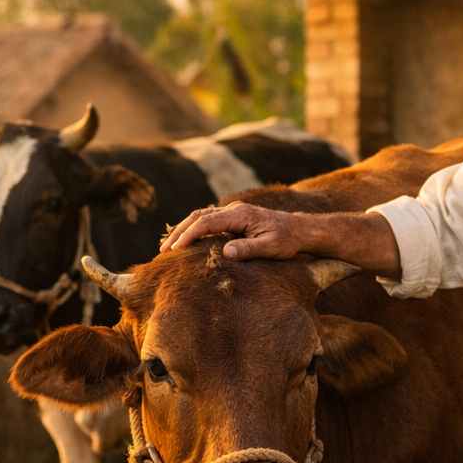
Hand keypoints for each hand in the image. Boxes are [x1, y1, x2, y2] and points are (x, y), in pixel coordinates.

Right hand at [160, 202, 311, 259]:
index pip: (207, 222)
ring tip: (168, 247)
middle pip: (198, 216)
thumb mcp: (271, 247)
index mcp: (240, 215)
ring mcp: (233, 212)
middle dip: (179, 232)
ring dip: (183, 229)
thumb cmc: (287, 240)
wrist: (300, 230)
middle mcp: (234, 210)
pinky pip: (208, 220)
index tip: (175, 250)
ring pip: (201, 216)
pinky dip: (194, 228)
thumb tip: (225, 252)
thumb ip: (249, 249)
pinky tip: (186, 241)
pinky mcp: (234, 218)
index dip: (189, 235)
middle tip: (163, 251)